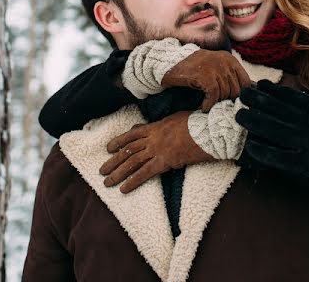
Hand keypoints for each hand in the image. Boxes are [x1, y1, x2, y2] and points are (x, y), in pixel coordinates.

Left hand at [99, 111, 214, 192]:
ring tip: (107, 183)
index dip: (118, 141)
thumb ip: (159, 124)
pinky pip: (145, 174)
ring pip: (132, 163)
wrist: (207, 132)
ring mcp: (157, 150)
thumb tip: (147, 127)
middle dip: (113, 161)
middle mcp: (152, 139)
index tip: (108, 148)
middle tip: (102, 170)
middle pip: (128, 150)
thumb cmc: (196, 124)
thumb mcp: (174, 118)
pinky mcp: (164, 162)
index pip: (131, 135)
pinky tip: (124, 190)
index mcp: (155, 127)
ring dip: (118, 173)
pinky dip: (133, 182)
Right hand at [161, 50, 250, 110]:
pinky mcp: (206, 76)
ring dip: (216, 103)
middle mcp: (225, 61)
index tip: (230, 103)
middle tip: (217, 106)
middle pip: (236, 90)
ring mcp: (215, 68)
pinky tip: (203, 107)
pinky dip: (208, 104)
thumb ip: (229, 76)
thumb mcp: (214, 67)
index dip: (240, 96)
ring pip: (225, 94)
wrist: (169, 65)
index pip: (246, 82)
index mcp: (230, 59)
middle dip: (226, 100)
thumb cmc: (193, 69)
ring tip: (208, 105)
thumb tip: (245, 94)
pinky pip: (214, 96)